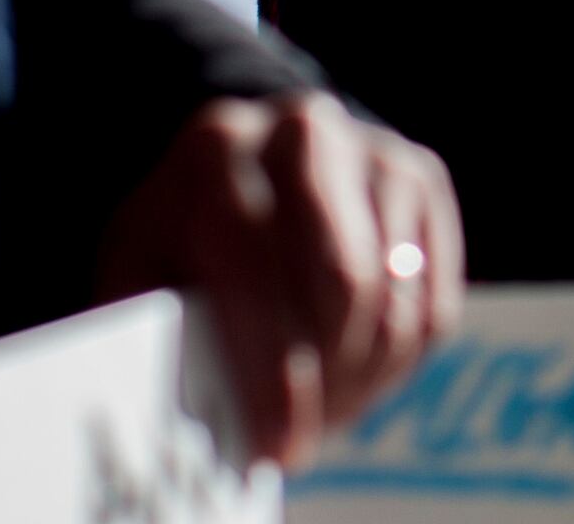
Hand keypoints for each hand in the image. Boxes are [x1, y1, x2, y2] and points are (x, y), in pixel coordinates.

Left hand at [96, 94, 465, 468]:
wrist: (245, 166)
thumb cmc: (183, 240)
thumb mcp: (142, 270)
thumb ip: (154, 329)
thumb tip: (185, 413)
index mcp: (215, 148)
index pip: (252, 263)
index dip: (268, 366)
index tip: (275, 443)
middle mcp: (303, 130)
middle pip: (343, 281)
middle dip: (323, 381)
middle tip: (299, 441)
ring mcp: (374, 151)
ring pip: (393, 305)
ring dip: (358, 383)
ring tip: (314, 410)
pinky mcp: (424, 181)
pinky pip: (431, 311)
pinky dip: (394, 367)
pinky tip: (347, 370)